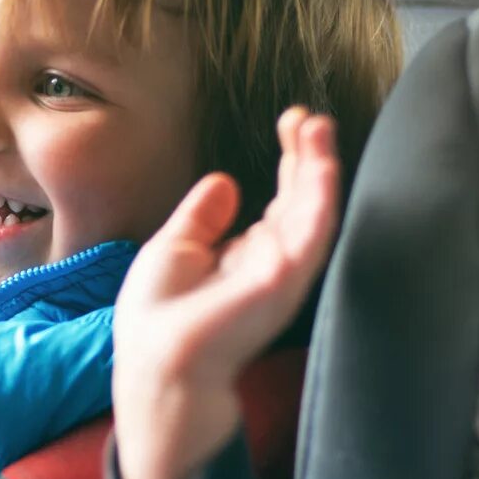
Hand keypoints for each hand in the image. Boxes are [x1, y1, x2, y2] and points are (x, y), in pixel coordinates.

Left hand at [113, 108, 339, 478]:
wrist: (157, 363)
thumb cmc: (156, 319)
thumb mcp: (174, 248)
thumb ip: (203, 217)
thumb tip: (225, 181)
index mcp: (247, 256)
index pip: (281, 202)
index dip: (290, 161)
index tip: (291, 122)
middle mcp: (273, 261)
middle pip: (302, 199)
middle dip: (309, 155)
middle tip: (308, 116)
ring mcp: (284, 270)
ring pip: (315, 208)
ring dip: (321, 164)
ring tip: (319, 124)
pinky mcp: (288, 276)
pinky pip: (315, 227)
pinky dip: (321, 189)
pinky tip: (322, 157)